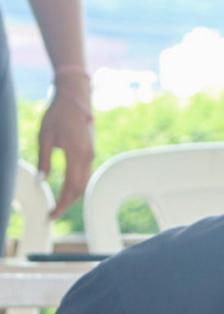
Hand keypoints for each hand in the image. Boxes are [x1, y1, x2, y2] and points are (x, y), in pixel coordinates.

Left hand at [37, 78, 94, 218]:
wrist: (75, 98)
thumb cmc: (58, 114)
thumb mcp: (44, 137)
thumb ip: (44, 160)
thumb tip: (42, 180)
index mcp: (76, 154)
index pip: (70, 188)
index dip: (61, 204)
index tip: (51, 214)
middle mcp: (87, 157)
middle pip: (80, 189)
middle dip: (67, 204)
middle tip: (53, 214)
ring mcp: (91, 154)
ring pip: (84, 183)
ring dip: (73, 196)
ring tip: (58, 204)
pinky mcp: (90, 151)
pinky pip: (85, 174)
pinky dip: (77, 186)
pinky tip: (67, 189)